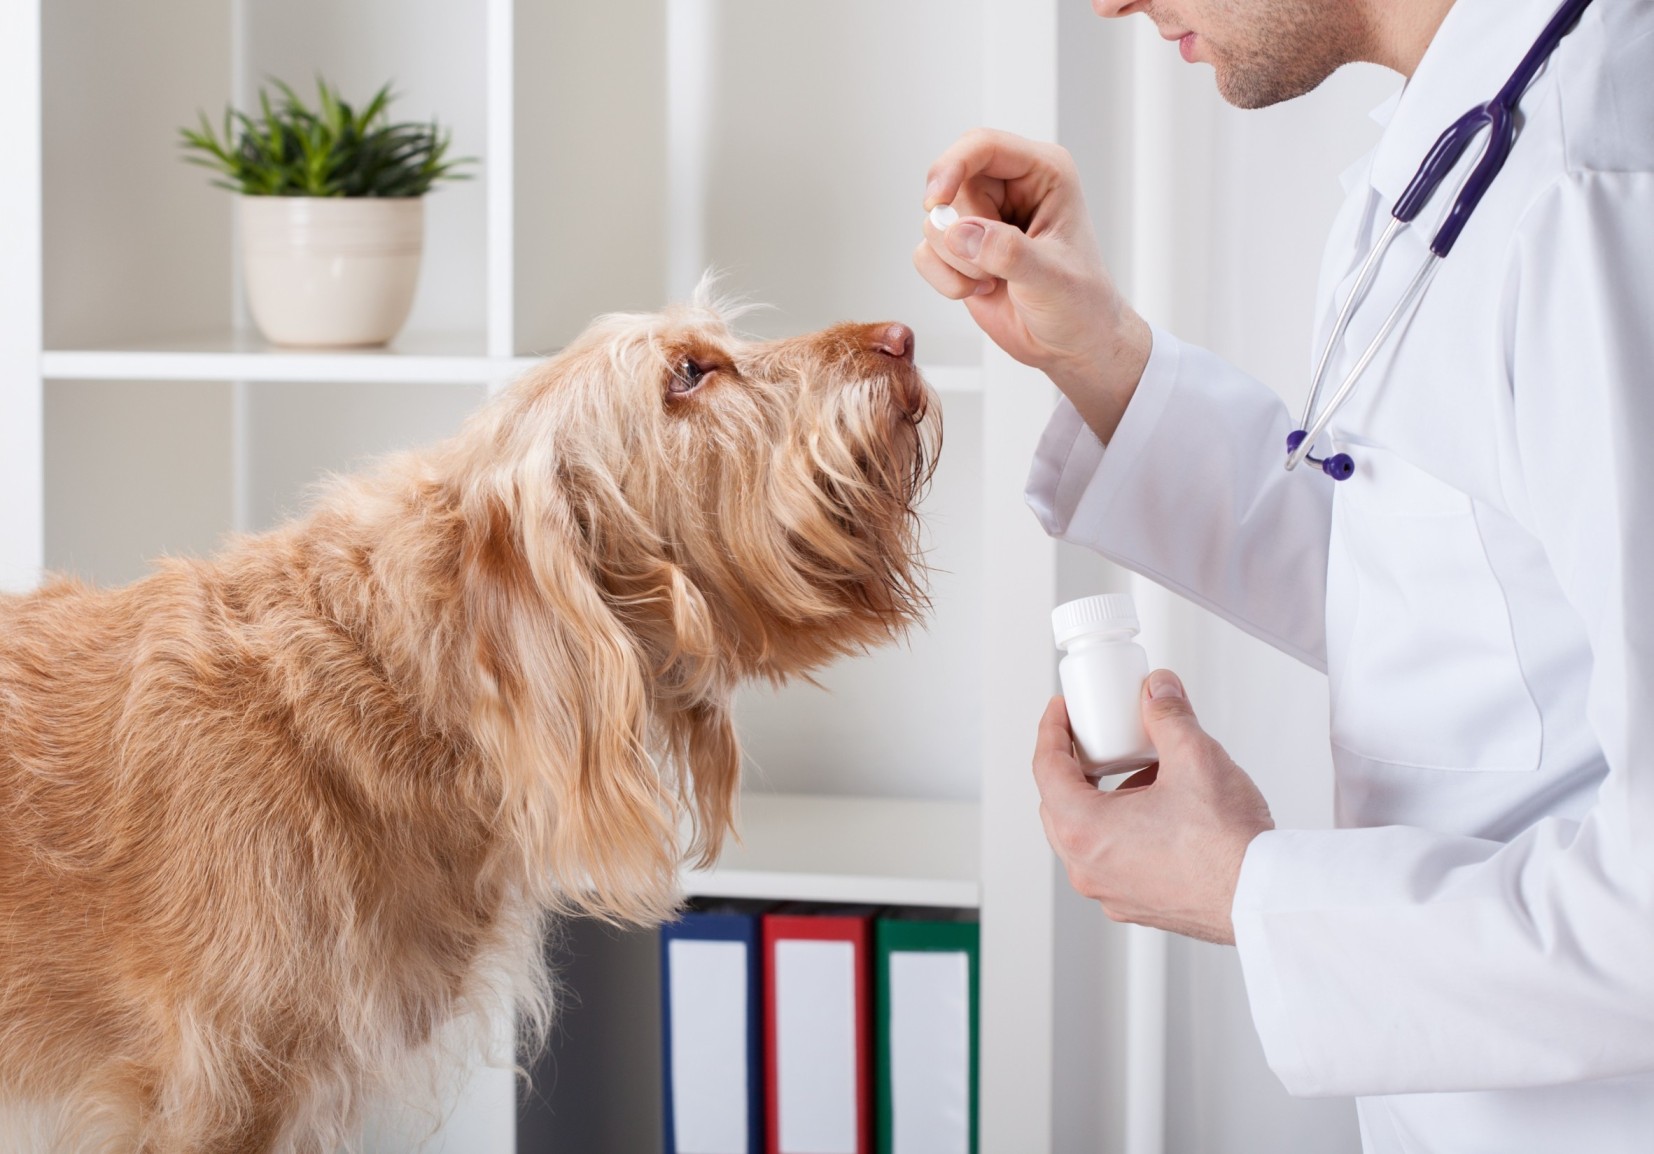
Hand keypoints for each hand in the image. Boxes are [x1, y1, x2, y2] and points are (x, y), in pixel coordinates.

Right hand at [914, 128, 1150, 441]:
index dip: (951, 166)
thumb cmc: (1081, 305)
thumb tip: (960, 232)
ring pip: (934, 222)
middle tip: (993, 266)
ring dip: (956, 262)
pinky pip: (926, 252)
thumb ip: (1008, 252)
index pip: (982, 145)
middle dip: (962, 234)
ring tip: (994, 280)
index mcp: (1042, 173)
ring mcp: (982, 218)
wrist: (1073, 345)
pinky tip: (981, 289)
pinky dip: (944, 279)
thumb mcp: (1052, 279)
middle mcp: (1009, 188)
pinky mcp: (961, 249)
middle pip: (951, 185)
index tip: (935, 200)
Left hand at [1033, 669, 1274, 943]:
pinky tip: (1160, 809)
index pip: (1046, 769)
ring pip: (1088, 834)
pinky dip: (1123, 829)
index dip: (1052, 730)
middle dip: (1074, 765)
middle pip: (1059, 804)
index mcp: (1085, 831)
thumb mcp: (1194, 757)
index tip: (1061, 711)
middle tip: (1094, 738)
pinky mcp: (1139, 904)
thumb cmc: (1227, 845)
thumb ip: (1167, 715)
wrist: (1264, 897)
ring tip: (1141, 771)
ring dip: (1103, 798)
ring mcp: (1112, 892)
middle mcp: (1089, 869)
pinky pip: (1114, 859)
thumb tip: (1158, 691)